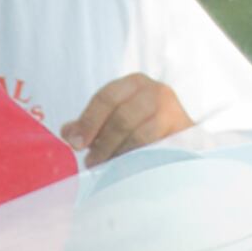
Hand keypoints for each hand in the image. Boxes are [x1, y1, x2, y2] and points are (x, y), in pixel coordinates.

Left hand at [61, 74, 191, 163]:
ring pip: (138, 134)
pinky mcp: (183, 131)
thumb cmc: (144, 126)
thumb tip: (67, 132)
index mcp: (133, 83)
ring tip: (107, 166)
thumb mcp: (116, 119)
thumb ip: (91, 124)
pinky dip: (138, 159)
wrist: (184, 137)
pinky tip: (127, 167)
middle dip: (103, 142)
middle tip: (91, 162)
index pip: (105, 98)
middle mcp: (154, 90)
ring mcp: (172, 110)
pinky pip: (155, 148)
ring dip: (118, 154)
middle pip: (121, 117)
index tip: (75, 143)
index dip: (88, 121)